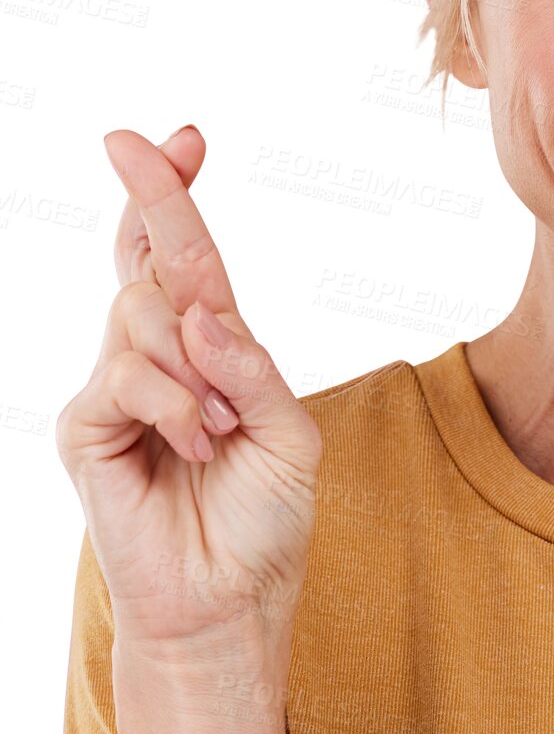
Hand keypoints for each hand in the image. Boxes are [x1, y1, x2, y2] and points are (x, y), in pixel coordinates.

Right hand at [56, 126, 321, 657]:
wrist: (230, 596)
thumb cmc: (264, 514)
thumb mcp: (288, 432)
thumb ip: (251, 368)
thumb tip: (202, 312)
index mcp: (211, 347)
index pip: (186, 257)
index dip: (177, 195)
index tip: (184, 137)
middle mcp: (160, 354)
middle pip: (152, 256)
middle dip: (158, 204)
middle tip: (144, 174)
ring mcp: (117, 385)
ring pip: (143, 311)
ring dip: (199, 365)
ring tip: (222, 429)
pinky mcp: (86, 425)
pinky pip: (126, 374)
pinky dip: (176, 403)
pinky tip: (197, 443)